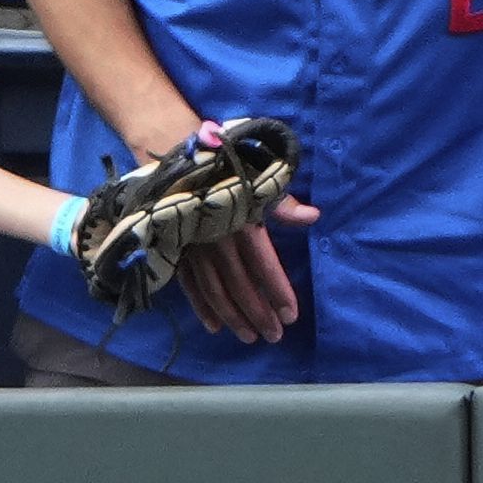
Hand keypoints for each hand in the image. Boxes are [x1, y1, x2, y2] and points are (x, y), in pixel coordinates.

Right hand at [175, 127, 313, 343]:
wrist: (169, 145)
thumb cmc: (223, 166)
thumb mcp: (255, 178)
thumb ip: (283, 203)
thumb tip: (314, 216)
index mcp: (240, 220)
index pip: (263, 264)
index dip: (278, 292)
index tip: (292, 316)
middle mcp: (215, 236)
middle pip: (239, 284)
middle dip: (258, 313)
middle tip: (275, 336)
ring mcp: (192, 244)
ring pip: (214, 288)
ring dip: (232, 316)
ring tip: (250, 338)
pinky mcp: (174, 246)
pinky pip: (187, 282)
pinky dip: (200, 306)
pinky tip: (215, 327)